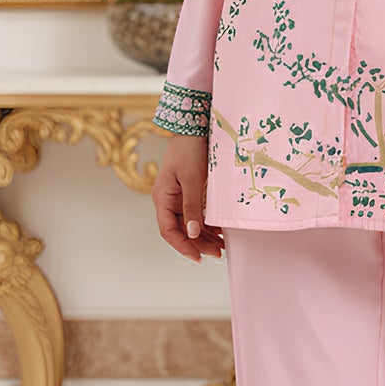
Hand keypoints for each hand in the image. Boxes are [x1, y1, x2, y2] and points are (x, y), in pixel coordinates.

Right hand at [152, 134, 224, 262]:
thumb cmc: (189, 150)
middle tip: (218, 253)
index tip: (198, 257)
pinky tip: (221, 232)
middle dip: (198, 244)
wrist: (194, 128)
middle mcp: (168, 201)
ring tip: (222, 246)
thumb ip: (192, 207)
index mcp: (162, 199)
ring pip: (190, 225)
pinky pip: (197, 215)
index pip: (168, 231)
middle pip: (180, 231)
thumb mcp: (192, 180)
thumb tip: (193, 233)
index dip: (183, 246)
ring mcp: (179, 198)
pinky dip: (208, 225)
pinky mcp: (190, 193)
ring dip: (205, 237)